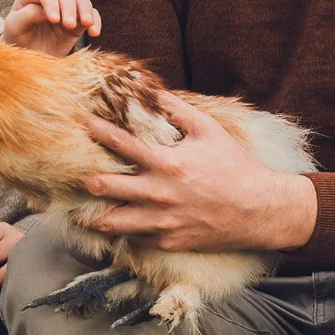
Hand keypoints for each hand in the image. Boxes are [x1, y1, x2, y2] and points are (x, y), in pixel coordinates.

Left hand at [1, 0, 101, 57]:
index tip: (53, 19)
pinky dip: (96, 20)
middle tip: (68, 25)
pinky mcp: (78, 21)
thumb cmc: (18, 39)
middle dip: (68, 7)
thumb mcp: (14, 28)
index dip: (50, 1)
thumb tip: (44, 10)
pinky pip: (92, 14)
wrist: (29, 56)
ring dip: (85, 10)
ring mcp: (66, 8)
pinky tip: (94, 32)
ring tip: (87, 24)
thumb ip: (26, 16)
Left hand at [82, 92, 316, 252]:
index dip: (97, 130)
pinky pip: (136, 240)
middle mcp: (160, 194)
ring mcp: (164, 222)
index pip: (122, 144)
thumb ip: (178, 110)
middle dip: (87, 181)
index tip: (77, 122)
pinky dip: (125, 234)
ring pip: (115, 223)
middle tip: (74, 176)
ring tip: (80, 216)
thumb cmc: (235, 166)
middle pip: (108, 188)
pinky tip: (116, 229)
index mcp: (168, 163)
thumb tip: (154, 91)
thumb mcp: (209, 131)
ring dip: (94, 218)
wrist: (261, 210)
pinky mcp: (170, 242)